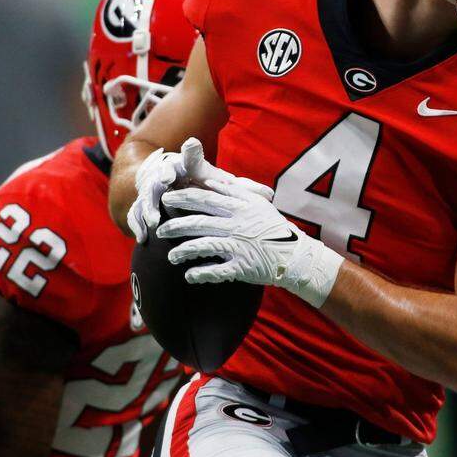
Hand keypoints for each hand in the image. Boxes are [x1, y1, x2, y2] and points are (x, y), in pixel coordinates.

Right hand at [126, 138, 271, 242]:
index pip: (191, 158)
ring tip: (155, 220)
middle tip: (167, 177)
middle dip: (164, 173)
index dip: (191, 151)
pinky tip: (144, 236)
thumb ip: (241, 189)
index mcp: (188, 167)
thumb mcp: (216, 181)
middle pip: (165, 171)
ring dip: (150, 204)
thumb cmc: (196, 181)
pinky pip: (137, 213)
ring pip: (149, 193)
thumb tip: (271, 195)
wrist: (161, 178)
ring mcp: (152, 187)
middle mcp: (168, 173)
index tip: (192, 144)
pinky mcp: (140, 202)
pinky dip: (139, 223)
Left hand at [156, 179, 344, 307]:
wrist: (295, 255)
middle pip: (199, 222)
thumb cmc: (273, 227)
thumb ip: (234, 191)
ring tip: (171, 257)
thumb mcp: (258, 203)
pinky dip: (200, 274)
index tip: (167, 198)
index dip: (183, 198)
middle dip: (175, 226)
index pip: (205, 199)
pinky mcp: (242, 266)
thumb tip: (211, 181)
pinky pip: (216, 271)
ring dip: (184, 251)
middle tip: (160, 231)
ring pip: (203, 246)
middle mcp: (237, 224)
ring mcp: (239, 246)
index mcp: (240, 207)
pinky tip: (189, 276)